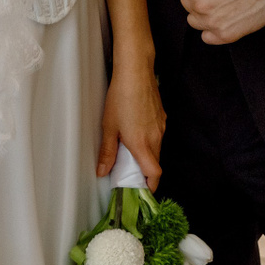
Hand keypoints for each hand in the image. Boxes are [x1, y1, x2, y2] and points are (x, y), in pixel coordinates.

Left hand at [98, 61, 165, 190]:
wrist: (136, 71)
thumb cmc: (121, 97)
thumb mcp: (108, 126)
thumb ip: (107, 152)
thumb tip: (102, 172)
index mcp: (142, 144)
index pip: (154, 173)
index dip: (150, 186)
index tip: (142, 192)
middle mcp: (156, 137)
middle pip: (155, 163)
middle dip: (145, 172)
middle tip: (130, 174)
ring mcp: (161, 126)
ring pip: (157, 149)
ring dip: (147, 155)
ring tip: (130, 151)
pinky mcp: (162, 116)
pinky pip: (158, 136)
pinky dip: (149, 141)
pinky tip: (136, 130)